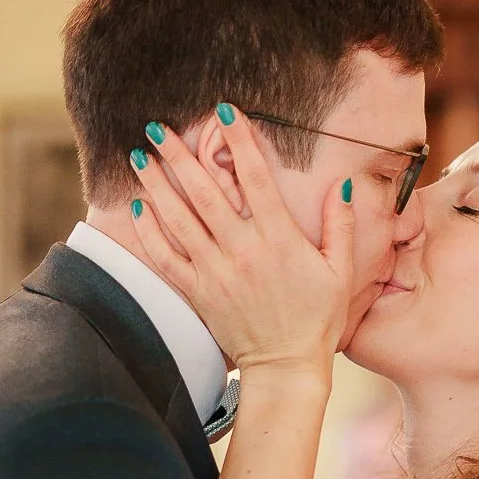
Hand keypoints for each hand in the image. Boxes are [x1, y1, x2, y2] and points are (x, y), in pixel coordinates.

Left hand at [129, 110, 352, 380]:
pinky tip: (138, 207)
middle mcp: (243, 251)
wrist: (287, 366)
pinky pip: (167, 258)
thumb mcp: (340, 270)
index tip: (224, 111)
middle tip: (158, 127)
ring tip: (138, 156)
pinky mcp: (198, 293)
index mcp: (280, 240)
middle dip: (181, 157)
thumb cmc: (317, 317)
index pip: (255, 179)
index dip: (240, 141)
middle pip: (206, 192)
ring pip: (180, 220)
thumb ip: (340, 225)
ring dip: (158, 185)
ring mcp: (216, 272)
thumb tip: (340, 184)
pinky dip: (150, 232)